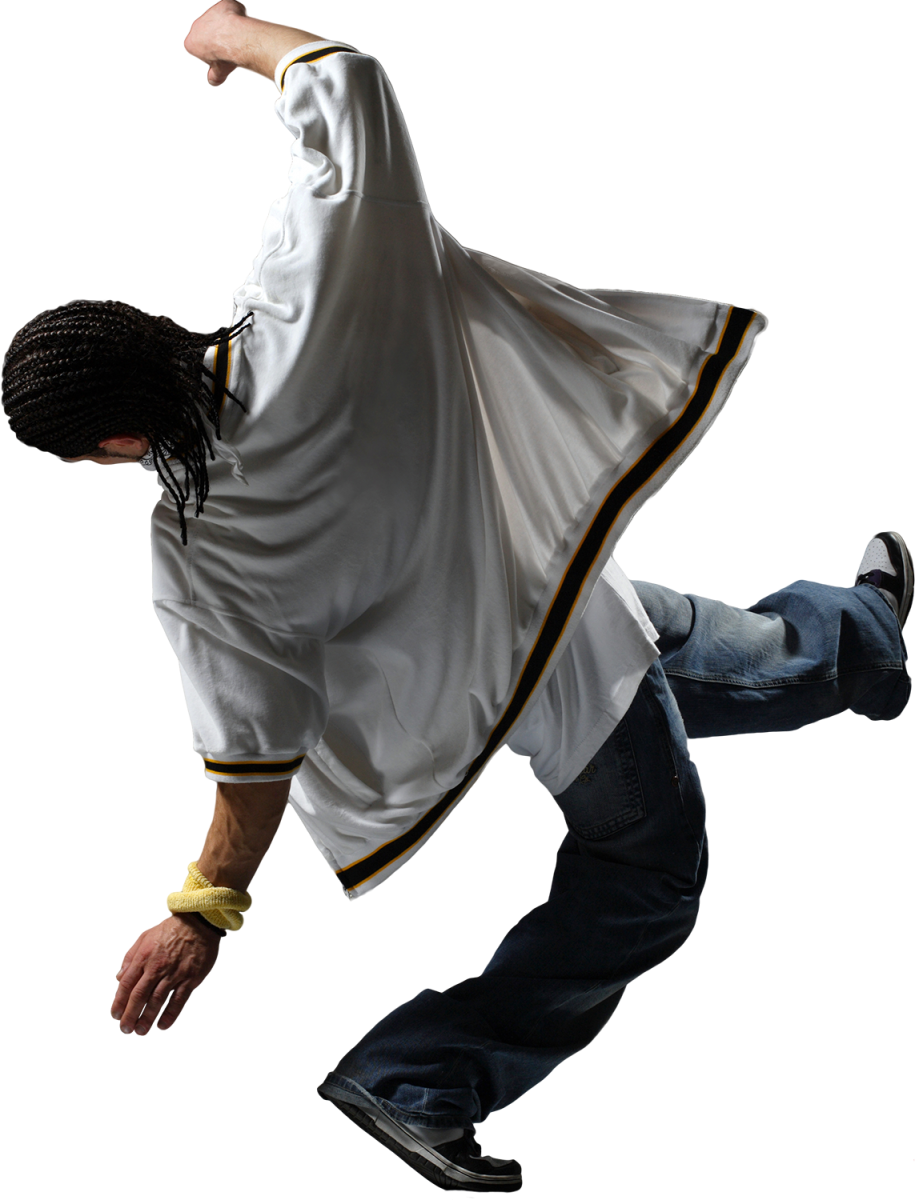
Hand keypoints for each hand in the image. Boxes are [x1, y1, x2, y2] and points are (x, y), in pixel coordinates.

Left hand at [111, 914, 221, 1035]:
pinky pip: (178, 1000)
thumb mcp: (145, 936)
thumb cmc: (171, 929)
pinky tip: (163, 1025)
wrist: (199, 921)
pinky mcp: (191, 978)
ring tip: (141, 1031)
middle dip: (131, 1015)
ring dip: (148, 1018)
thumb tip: (118, 976)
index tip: (116, 1015)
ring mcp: (174, 973)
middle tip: (126, 1029)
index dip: (119, 1002)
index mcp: (143, 957)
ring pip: (157, 1001)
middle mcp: (157, 967)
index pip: (126, 984)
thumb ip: (130, 956)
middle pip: (140, 996)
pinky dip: (170, 1015)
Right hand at [184, 0, 249, 87]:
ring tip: (239, 36)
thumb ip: (214, 77)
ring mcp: (209, 12)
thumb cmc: (224, 57)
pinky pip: (230, 9)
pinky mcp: (223, 4)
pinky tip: (243, 23)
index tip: (218, 57)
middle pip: (206, 31)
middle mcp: (196, 26)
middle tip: (230, 47)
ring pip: (218, 19)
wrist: (235, 39)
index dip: (208, 52)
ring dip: (226, 25)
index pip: (196, 47)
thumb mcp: (218, 74)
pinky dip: (236, 14)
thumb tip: (213, 82)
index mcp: (191, 43)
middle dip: (217, 38)